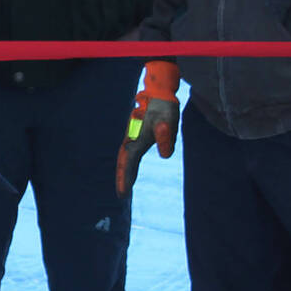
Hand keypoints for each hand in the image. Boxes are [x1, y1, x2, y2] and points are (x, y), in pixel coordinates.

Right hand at [115, 61, 180, 195]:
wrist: (160, 94)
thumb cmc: (165, 108)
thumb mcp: (169, 121)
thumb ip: (166, 138)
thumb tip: (164, 156)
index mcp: (138, 139)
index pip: (129, 163)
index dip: (126, 178)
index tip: (124, 194)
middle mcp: (133, 139)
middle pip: (124, 162)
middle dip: (122, 178)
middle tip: (121, 196)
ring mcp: (134, 137)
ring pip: (125, 157)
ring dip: (124, 171)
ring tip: (125, 187)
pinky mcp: (138, 135)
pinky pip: (130, 153)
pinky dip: (128, 163)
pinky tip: (131, 169)